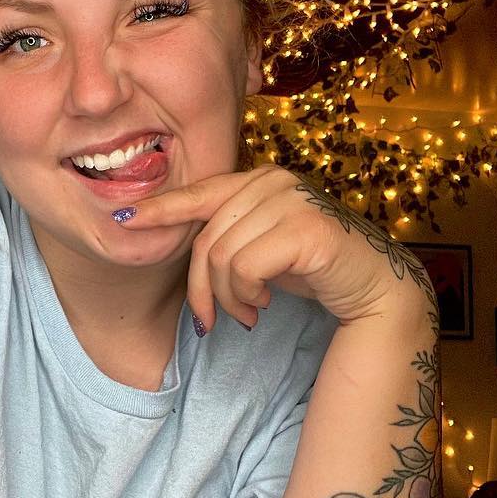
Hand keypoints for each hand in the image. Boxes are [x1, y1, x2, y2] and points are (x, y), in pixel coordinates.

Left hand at [120, 167, 437, 333]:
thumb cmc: (310, 269)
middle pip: (205, 238)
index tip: (124, 222)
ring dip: (228, 298)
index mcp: (258, 179)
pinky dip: (247, 295)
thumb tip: (158, 233)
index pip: (200, 193)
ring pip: (222, 257)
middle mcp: (274, 181)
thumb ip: (223, 233)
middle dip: (202, 288)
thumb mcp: (258, 246)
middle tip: (216, 318)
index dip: (161, 210)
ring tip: (248, 311)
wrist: (372, 288)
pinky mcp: (307, 229)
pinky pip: (245, 267)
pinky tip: (265, 304)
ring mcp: (293, 201)